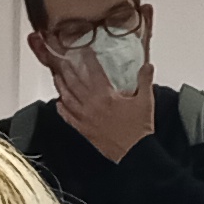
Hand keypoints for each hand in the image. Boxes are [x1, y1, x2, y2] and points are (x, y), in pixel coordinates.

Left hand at [36, 33, 156, 162]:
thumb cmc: (139, 129)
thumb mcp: (146, 100)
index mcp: (106, 95)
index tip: (83, 49)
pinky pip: (68, 118)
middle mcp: (92, 105)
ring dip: (61, 86)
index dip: (87, 58)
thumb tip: (147, 65)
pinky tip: (58, 103)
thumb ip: (145, 80)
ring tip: (57, 76)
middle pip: (74, 82)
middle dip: (67, 69)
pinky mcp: (84, 130)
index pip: (93, 71)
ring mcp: (85, 118)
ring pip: (67, 98)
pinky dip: (62, 109)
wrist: (135, 153)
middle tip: (62, 60)